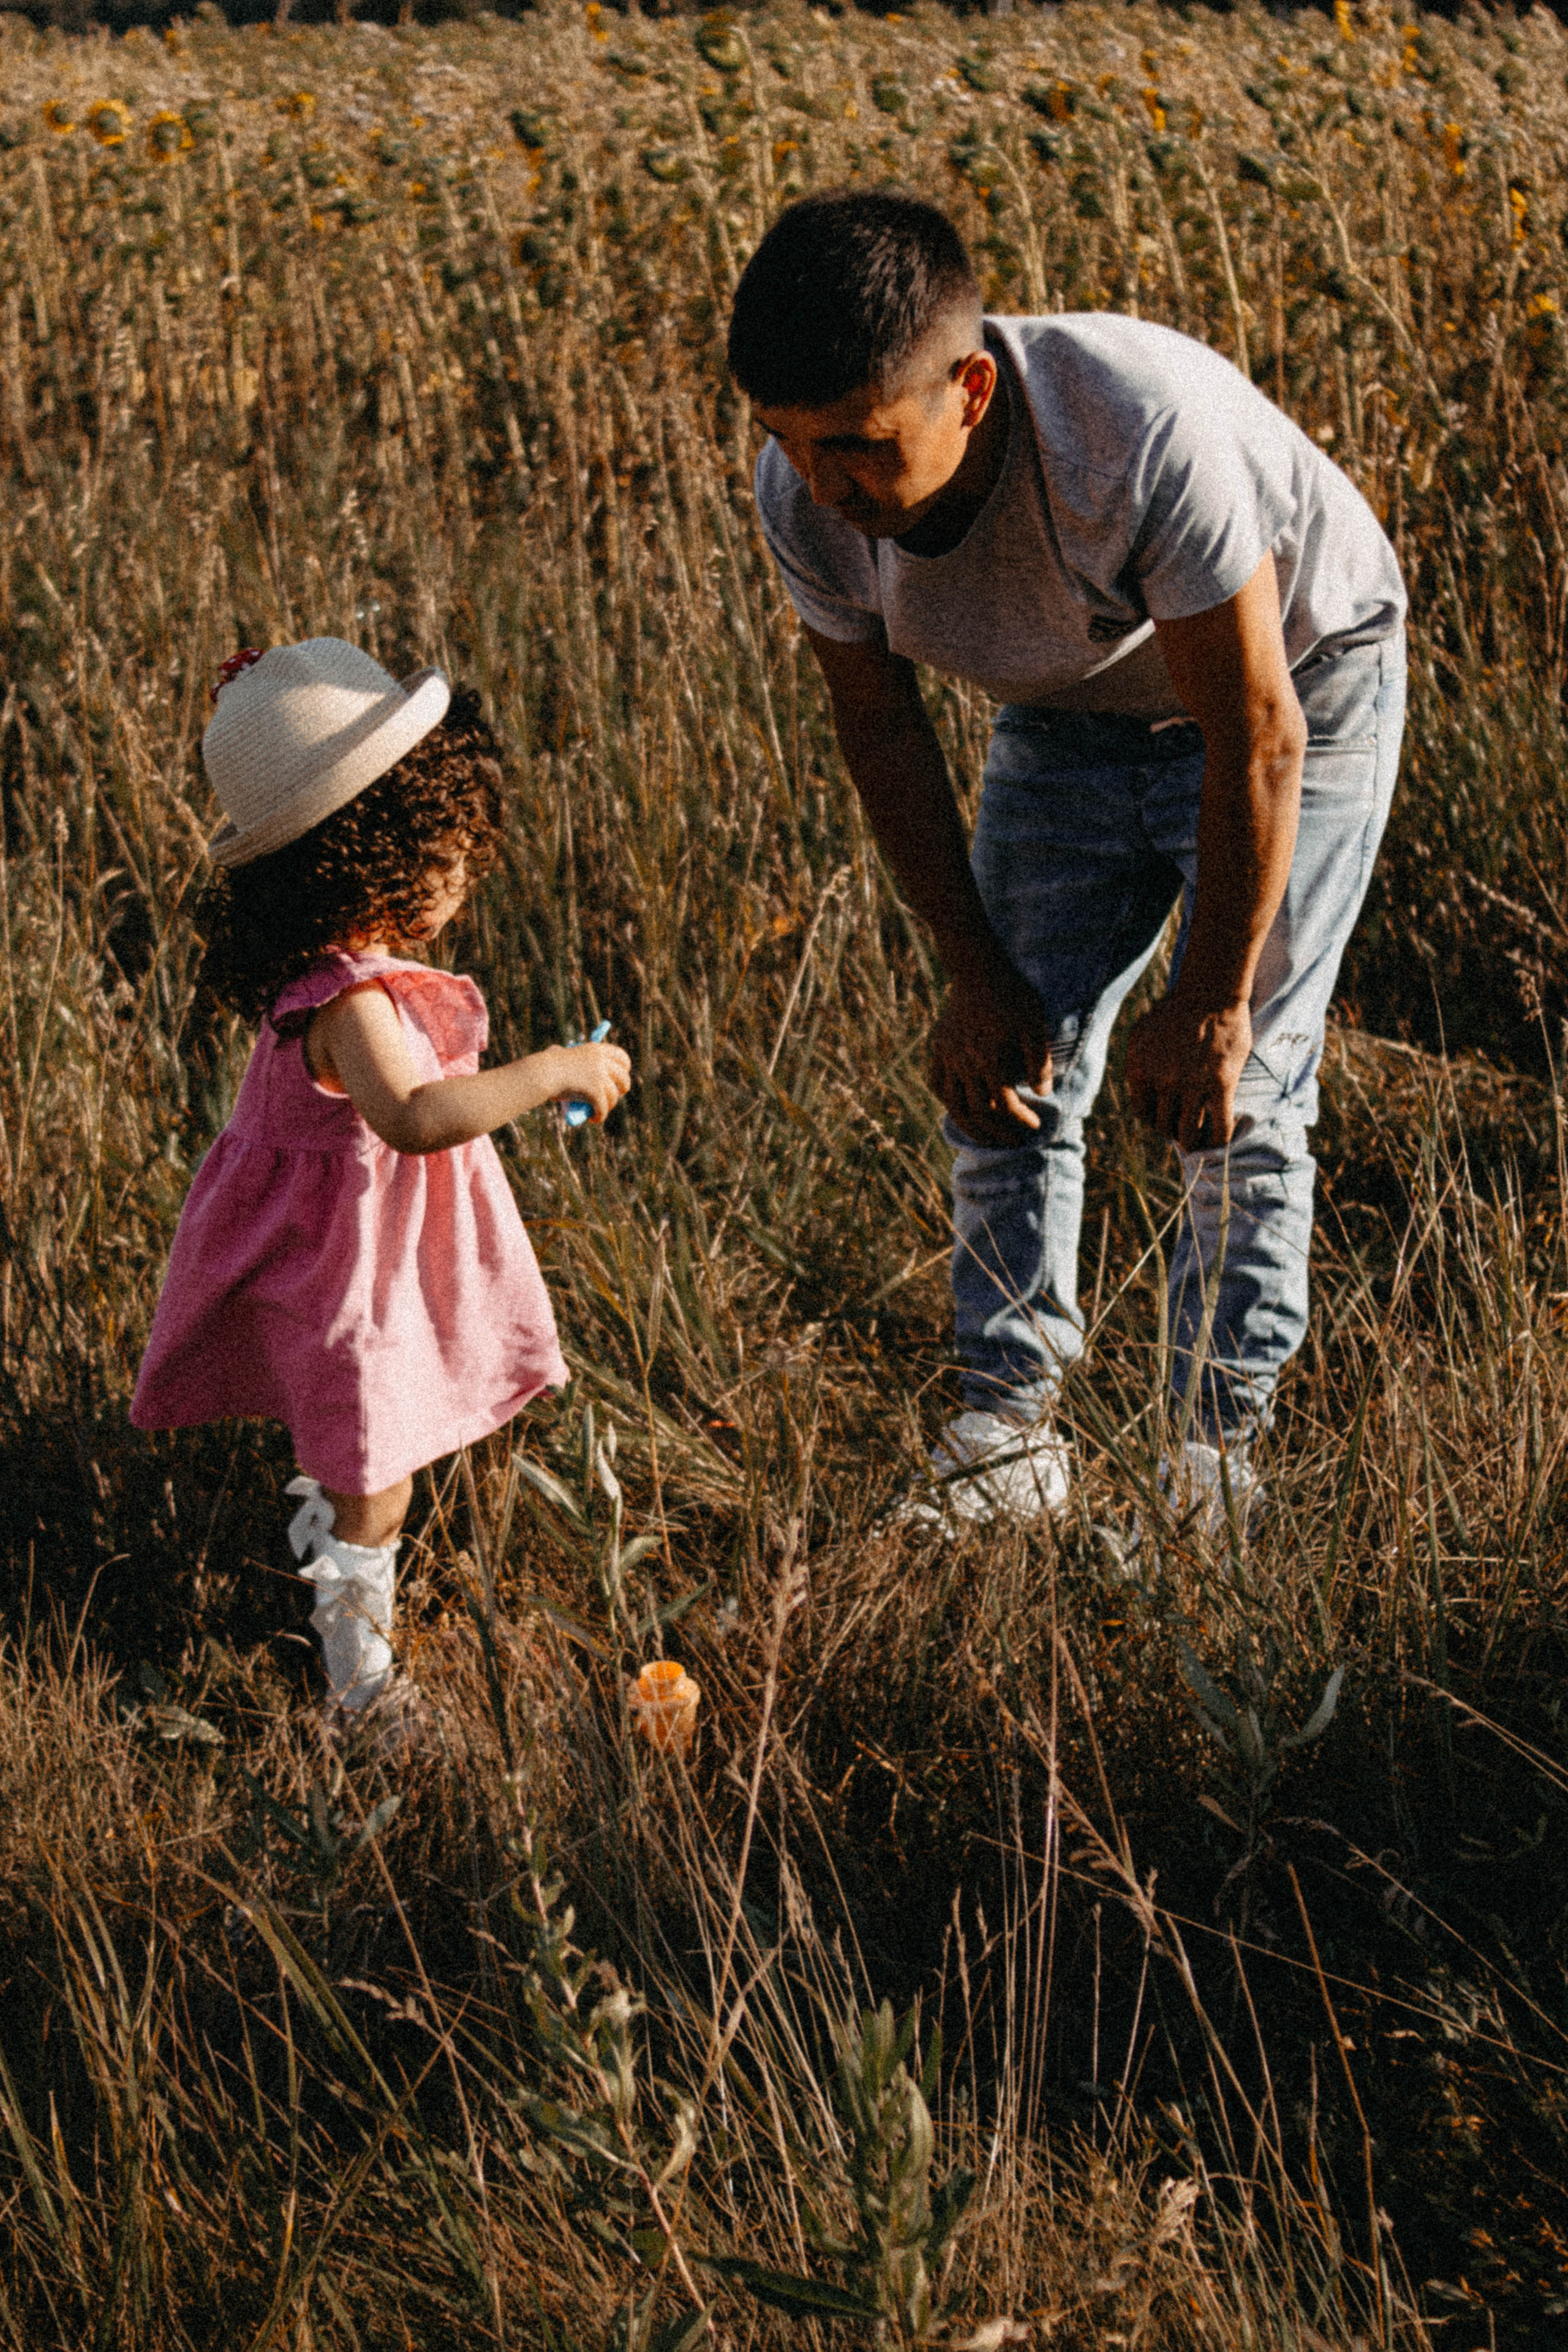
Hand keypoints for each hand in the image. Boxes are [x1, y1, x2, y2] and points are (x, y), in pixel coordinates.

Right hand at [551, 1041, 632, 1123]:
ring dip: (608, 1106)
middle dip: (622, 1088)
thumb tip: (565, 1054)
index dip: (625, 1067)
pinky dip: (599, 1116)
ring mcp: (600, 1078)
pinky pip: (603, 1109)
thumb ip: (568, 1054)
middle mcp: (602, 1062)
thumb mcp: (560, 1054)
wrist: (542, 1074)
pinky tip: (593, 1119)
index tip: (623, 1074)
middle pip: (623, 1077)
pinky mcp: (596, 1093)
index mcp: (596, 1049)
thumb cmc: (546, 1064)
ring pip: (612, 1097)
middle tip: (617, 1095)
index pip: (621, 1057)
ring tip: (598, 1110)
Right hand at [929, 959, 1052, 1145]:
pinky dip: (946, 1099)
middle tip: (1014, 1143)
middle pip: (977, 1112)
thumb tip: (1043, 1094)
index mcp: (989, 1059)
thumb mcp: (1034, 1024)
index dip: (1020, 1119)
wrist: (977, 968)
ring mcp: (947, 1056)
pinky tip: (959, 1107)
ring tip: (986, 1136)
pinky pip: (936, 1082)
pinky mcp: (938, 1047)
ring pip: (952, 1103)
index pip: (1004, 1104)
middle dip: (997, 1133)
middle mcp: (964, 1063)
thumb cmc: (1012, 994)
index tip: (1034, 1126)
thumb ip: (1039, 1061)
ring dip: (970, 1126)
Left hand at [1124, 995, 1251, 1149]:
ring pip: (1188, 1132)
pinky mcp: (1220, 1084)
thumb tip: (1142, 1091)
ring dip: (1193, 1141)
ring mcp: (1191, 1084)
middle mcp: (1161, 1081)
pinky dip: (1219, 1140)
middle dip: (1173, 1133)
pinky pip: (1219, 1126)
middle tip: (1184, 1133)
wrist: (1209, 991)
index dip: (1153, 1121)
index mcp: (1139, 1069)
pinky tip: (1220, 1141)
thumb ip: (1139, 1064)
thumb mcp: (1142, 1035)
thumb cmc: (1177, 1010)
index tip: (1165, 1121)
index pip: (1142, 1113)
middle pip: (1164, 1126)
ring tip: (1200, 1142)